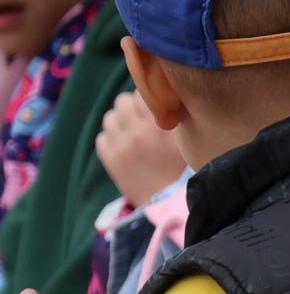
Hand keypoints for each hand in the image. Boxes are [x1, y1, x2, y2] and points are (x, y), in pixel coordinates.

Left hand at [95, 91, 183, 206]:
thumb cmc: (181, 170)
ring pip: (109, 117)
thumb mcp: (184, 141)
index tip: (155, 104)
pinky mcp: (109, 158)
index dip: (149, 96)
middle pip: (122, 101)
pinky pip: (102, 137)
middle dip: (131, 106)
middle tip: (141, 117)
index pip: (143, 92)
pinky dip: (111, 139)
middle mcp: (135, 132)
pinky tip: (124, 146)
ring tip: (131, 131)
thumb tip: (163, 97)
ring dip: (119, 121)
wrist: (166, 201)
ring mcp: (119, 145)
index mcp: (157, 125)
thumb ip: (174, 118)